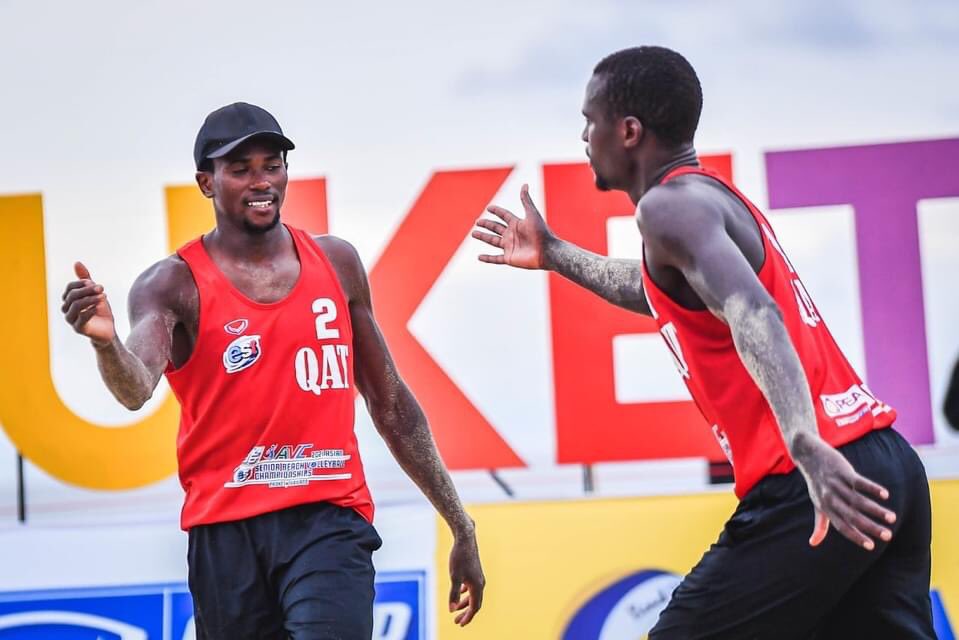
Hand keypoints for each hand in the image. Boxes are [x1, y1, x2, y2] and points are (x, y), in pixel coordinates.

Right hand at [61, 262, 115, 346]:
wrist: (107, 329)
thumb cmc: (99, 310)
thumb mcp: (95, 292)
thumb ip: (86, 279)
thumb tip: (77, 262)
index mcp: (69, 299)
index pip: (70, 287)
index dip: (82, 283)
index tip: (95, 283)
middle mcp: (66, 309)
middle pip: (72, 296)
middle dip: (87, 290)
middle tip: (101, 288)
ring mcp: (71, 319)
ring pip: (75, 306)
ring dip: (90, 299)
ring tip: (103, 297)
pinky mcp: (78, 328)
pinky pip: (81, 318)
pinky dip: (90, 310)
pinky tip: (99, 307)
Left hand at [448, 529, 484, 625]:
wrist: (466, 539)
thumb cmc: (459, 557)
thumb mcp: (454, 576)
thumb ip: (453, 594)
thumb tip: (452, 610)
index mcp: (477, 586)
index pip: (474, 607)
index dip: (468, 617)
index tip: (460, 624)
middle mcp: (480, 583)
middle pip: (475, 603)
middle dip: (466, 613)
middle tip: (457, 622)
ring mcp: (478, 576)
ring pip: (473, 595)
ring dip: (465, 603)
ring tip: (456, 609)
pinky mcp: (475, 571)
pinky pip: (472, 587)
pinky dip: (466, 593)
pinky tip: (460, 592)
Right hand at [472, 183, 554, 269]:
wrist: (548, 251)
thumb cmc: (541, 232)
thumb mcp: (532, 214)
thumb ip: (526, 200)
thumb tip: (524, 184)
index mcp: (517, 224)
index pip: (504, 215)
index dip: (497, 211)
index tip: (489, 208)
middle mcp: (512, 235)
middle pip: (496, 228)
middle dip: (486, 224)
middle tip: (477, 221)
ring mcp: (510, 246)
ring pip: (493, 241)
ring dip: (483, 237)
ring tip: (473, 233)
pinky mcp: (510, 258)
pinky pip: (496, 258)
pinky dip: (487, 258)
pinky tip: (479, 256)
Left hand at [793, 435, 895, 550]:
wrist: (809, 456)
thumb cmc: (817, 484)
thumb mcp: (817, 504)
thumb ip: (820, 525)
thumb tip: (813, 543)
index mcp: (826, 508)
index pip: (842, 526)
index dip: (855, 537)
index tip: (871, 546)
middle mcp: (831, 498)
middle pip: (852, 516)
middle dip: (871, 527)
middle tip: (888, 536)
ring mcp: (837, 485)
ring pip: (858, 501)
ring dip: (876, 510)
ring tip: (892, 518)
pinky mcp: (843, 472)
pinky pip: (858, 482)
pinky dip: (872, 488)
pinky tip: (885, 494)